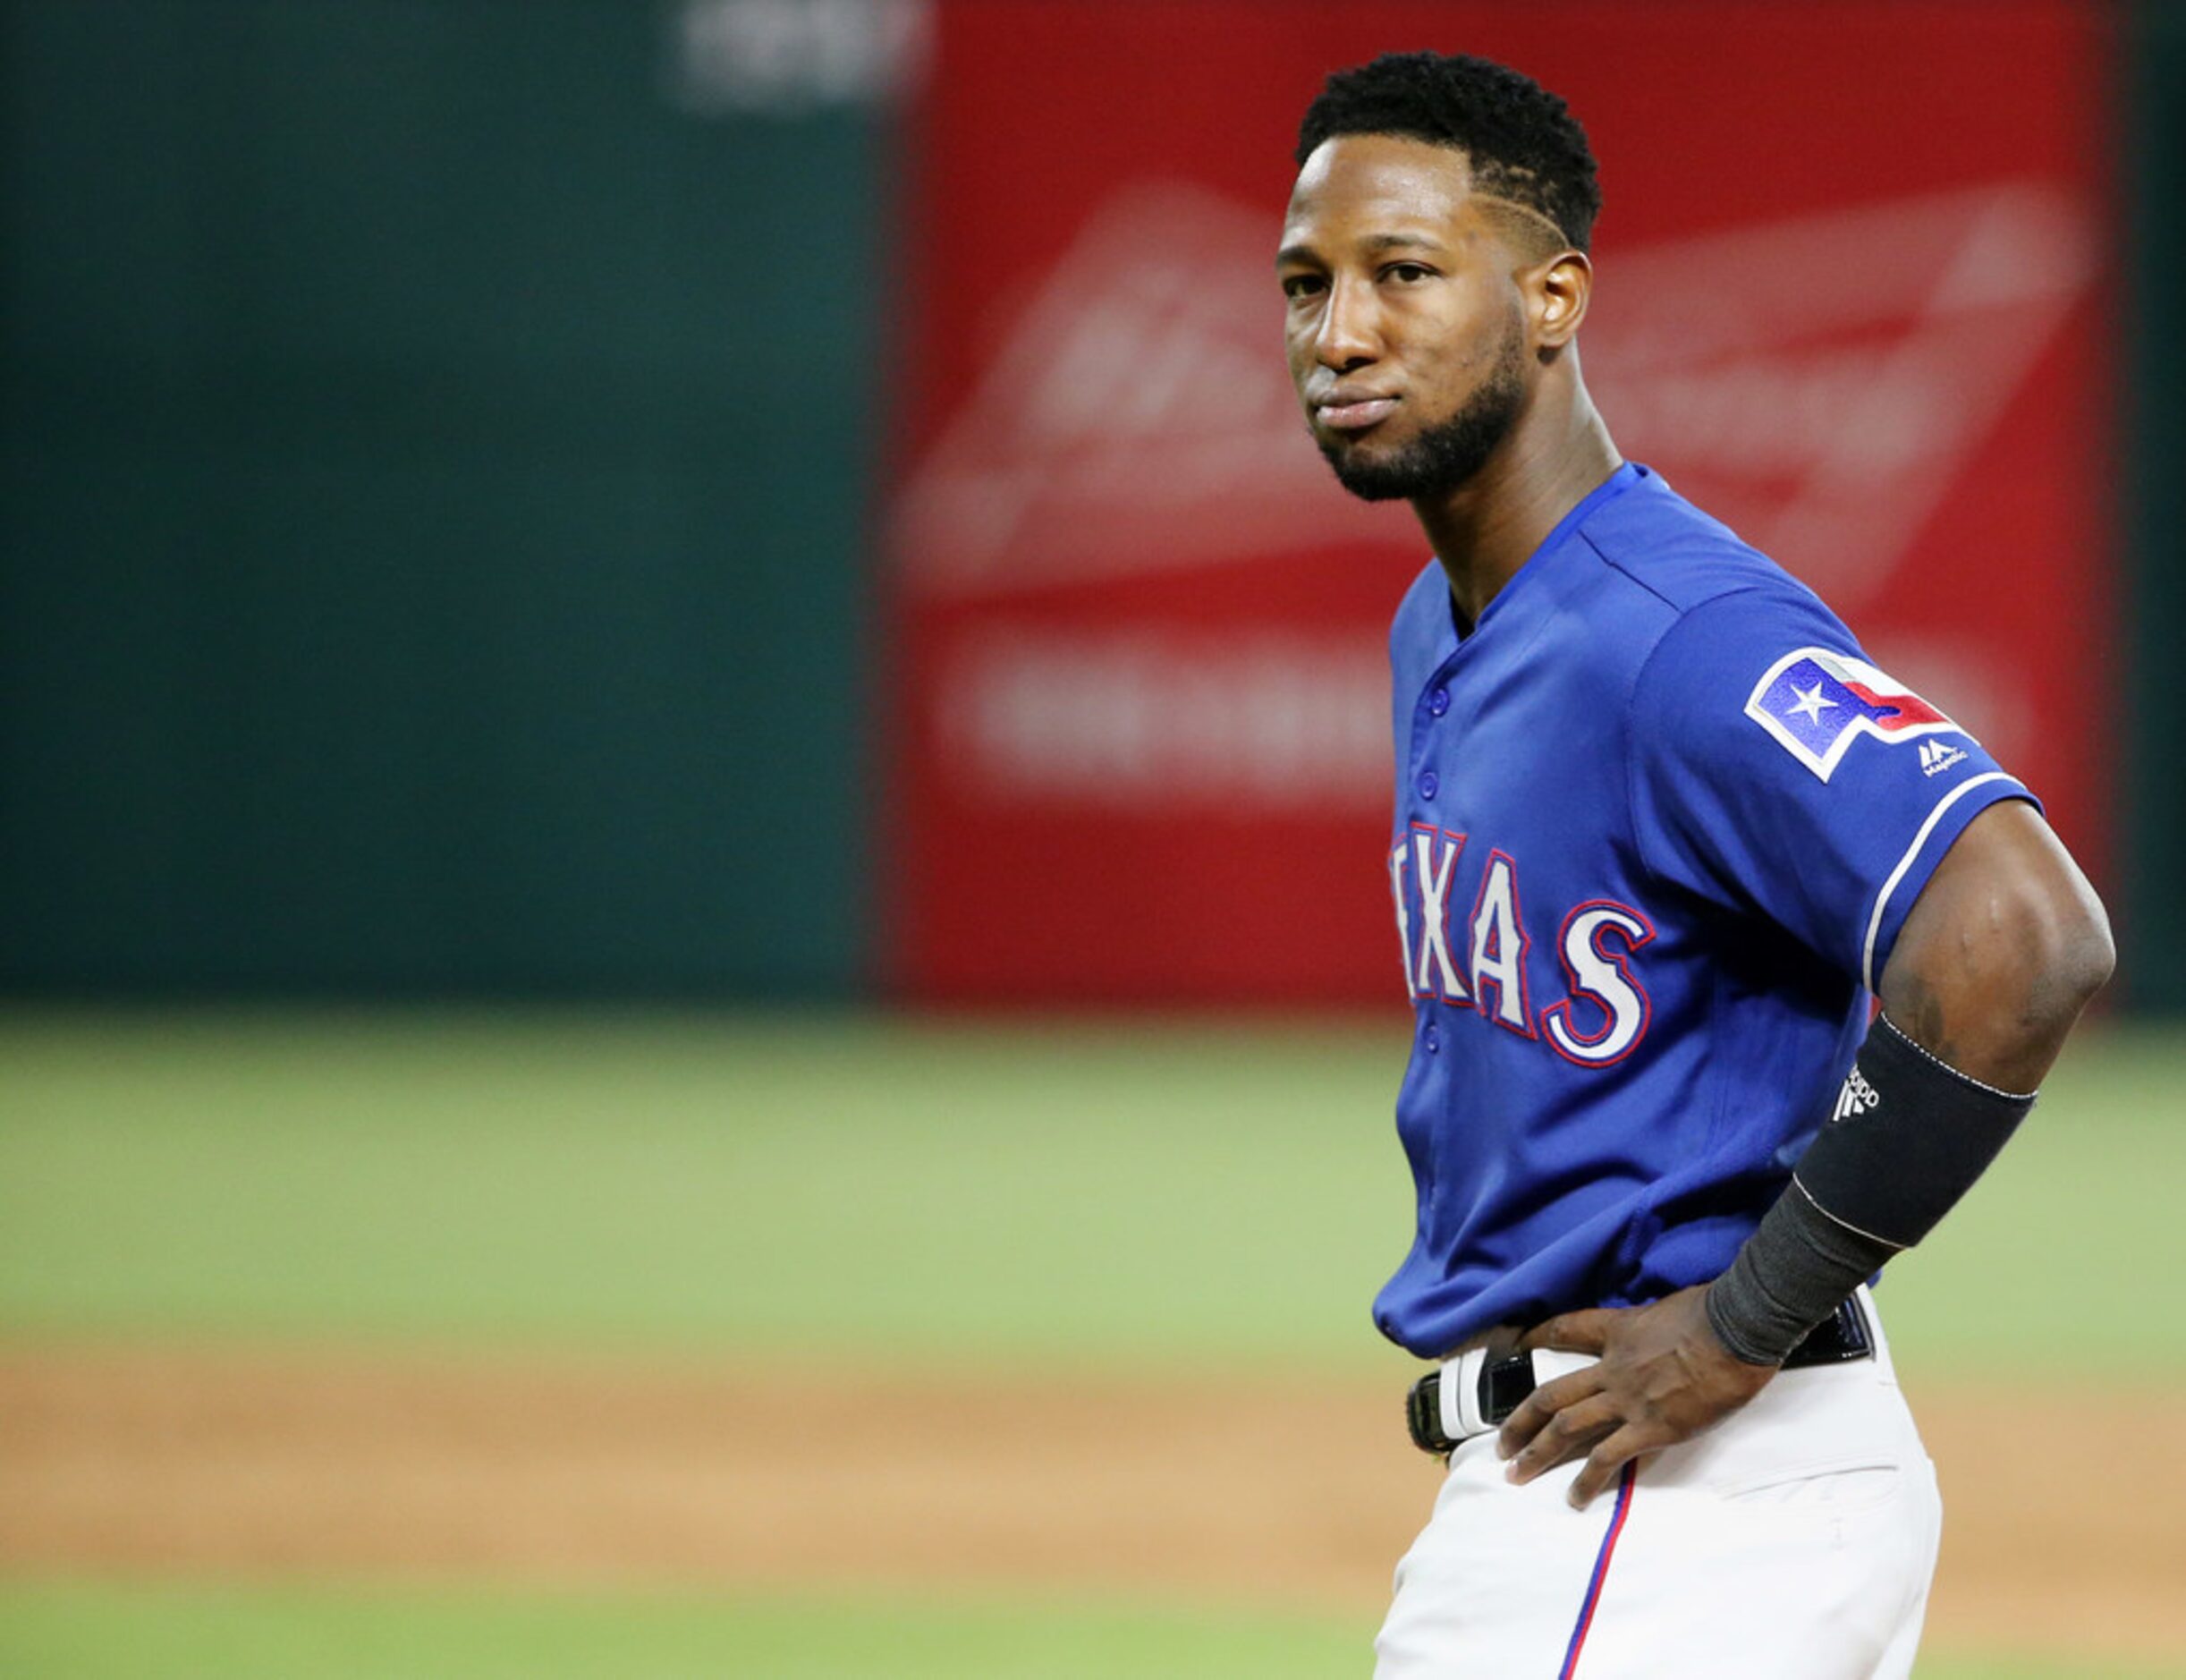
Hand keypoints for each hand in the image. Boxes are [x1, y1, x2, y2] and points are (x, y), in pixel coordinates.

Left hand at [1495, 1284, 1776, 1507]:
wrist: (1737, 1328)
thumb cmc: (1715, 1311)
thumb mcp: (1671, 1307)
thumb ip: (1656, 1325)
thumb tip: (1664, 1329)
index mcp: (1618, 1331)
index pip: (1568, 1329)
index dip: (1538, 1335)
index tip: (1518, 1344)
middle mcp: (1612, 1369)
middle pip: (1551, 1395)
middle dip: (1521, 1422)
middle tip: (1501, 1444)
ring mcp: (1627, 1400)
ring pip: (1567, 1428)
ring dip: (1537, 1454)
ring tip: (1516, 1475)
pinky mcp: (1651, 1428)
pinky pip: (1608, 1458)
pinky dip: (1588, 1481)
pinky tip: (1575, 1499)